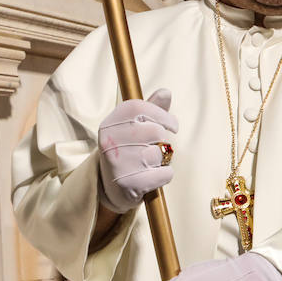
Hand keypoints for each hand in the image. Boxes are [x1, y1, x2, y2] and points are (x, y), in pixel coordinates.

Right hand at [97, 89, 176, 213]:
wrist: (111, 188)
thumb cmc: (127, 151)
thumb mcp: (133, 128)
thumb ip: (151, 109)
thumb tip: (165, 92)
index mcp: (110, 124)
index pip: (140, 108)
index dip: (162, 115)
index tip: (172, 125)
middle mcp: (109, 142)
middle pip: (156, 132)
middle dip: (162, 142)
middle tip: (151, 150)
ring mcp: (117, 164)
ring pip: (160, 154)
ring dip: (161, 160)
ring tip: (147, 165)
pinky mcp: (128, 184)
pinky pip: (165, 174)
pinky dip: (164, 176)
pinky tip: (151, 177)